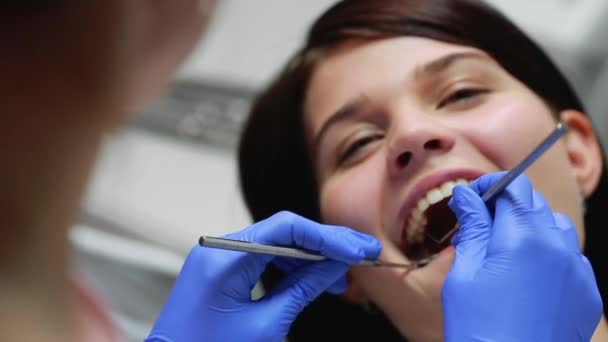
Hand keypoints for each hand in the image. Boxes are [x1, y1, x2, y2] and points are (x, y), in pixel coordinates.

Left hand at [146, 211, 381, 341]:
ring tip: (343, 274)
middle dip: (325, 244)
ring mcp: (219, 259)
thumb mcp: (265, 325)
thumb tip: (335, 266)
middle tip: (362, 252)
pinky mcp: (221, 271)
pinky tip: (316, 279)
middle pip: (283, 232)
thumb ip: (302, 289)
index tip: (357, 250)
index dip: (327, 238)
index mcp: (224, 259)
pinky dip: (291, 268)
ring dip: (311, 257)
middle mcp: (219, 250)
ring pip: (277, 244)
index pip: (286, 229)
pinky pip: (263, 259)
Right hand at [443, 173, 601, 341]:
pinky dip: (548, 254)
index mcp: (524, 239)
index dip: (491, 186)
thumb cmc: (480, 331)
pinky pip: (570, 257)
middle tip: (480, 225)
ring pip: (556, 228)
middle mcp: (559, 249)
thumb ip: (471, 229)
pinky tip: (525, 276)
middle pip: (535, 205)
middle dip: (507, 207)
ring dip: (530, 228)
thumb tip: (467, 197)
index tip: (473, 196)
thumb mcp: (464, 275)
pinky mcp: (587, 293)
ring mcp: (578, 272)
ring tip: (504, 251)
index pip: (515, 188)